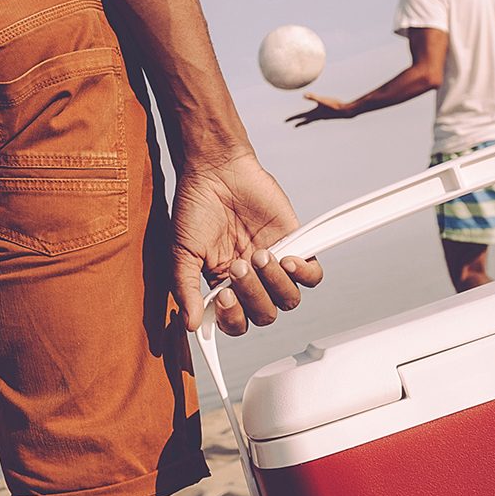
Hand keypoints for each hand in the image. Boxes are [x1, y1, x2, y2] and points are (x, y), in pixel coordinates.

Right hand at [171, 151, 322, 334]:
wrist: (216, 170)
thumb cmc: (196, 208)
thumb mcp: (182, 252)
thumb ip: (186, 288)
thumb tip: (190, 324)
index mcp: (224, 287)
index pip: (237, 323)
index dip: (233, 318)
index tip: (223, 297)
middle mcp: (251, 281)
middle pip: (265, 314)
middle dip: (253, 294)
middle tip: (239, 266)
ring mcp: (274, 265)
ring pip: (289, 300)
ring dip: (275, 283)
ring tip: (259, 255)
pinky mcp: (294, 244)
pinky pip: (312, 276)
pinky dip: (304, 273)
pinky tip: (287, 258)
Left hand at [285, 94, 353, 128]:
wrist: (344, 112)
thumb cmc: (334, 105)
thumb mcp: (322, 100)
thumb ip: (313, 97)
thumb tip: (304, 95)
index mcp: (313, 113)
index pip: (300, 116)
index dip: (292, 118)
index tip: (285, 121)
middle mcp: (316, 117)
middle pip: (304, 120)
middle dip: (298, 122)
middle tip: (292, 125)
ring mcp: (321, 117)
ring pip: (311, 120)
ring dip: (306, 121)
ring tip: (303, 122)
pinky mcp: (326, 115)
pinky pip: (317, 118)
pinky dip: (314, 118)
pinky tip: (316, 116)